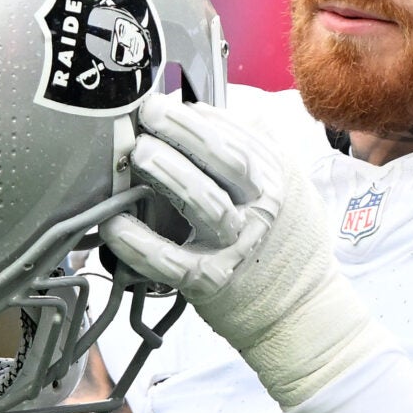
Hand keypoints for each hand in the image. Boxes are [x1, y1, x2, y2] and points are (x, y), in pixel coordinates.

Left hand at [99, 93, 387, 407]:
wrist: (298, 310)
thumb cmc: (284, 245)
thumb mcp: (288, 189)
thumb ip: (256, 151)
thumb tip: (207, 111)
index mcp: (275, 180)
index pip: (235, 136)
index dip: (195, 116)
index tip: (162, 102)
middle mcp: (259, 209)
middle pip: (223, 159)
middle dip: (181, 131)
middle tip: (146, 114)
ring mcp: (235, 246)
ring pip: (203, 202)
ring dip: (168, 174)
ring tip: (136, 154)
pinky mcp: (209, 282)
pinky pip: (170, 261)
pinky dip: (138, 244)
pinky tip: (113, 225)